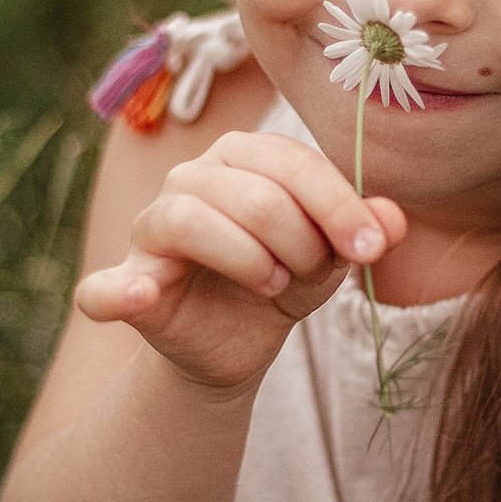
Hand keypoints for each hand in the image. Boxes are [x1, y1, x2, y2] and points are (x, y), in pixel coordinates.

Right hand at [73, 131, 405, 393]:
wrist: (239, 344)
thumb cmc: (285, 278)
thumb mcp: (332, 257)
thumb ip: (362, 232)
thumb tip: (395, 220)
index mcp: (242, 157)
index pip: (291, 162)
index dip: (337, 204)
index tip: (373, 248)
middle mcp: (190, 179)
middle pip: (251, 193)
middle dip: (300, 241)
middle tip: (312, 275)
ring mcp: (151, 228)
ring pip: (189, 219)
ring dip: (247, 259)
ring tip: (274, 286)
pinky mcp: (127, 284)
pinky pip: (105, 286)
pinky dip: (116, 290)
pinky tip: (141, 295)